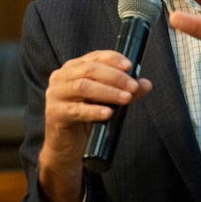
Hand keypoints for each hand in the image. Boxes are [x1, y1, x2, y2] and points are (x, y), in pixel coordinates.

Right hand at [38, 50, 151, 201]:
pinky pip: (76, 110)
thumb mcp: (106, 99)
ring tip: (126, 98)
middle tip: (133, 86)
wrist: (66, 145)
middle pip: (90, 69)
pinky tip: (108, 113)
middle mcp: (62, 76)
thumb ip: (124, 90)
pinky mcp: (54, 113)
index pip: (95, 56)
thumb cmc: (86, 116)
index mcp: (74, 67)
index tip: (130, 66)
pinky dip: (94, 111)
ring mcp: (56, 94)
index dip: (113, 59)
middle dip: (115, 77)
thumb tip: (146, 84)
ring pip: (83, 86)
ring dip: (108, 92)